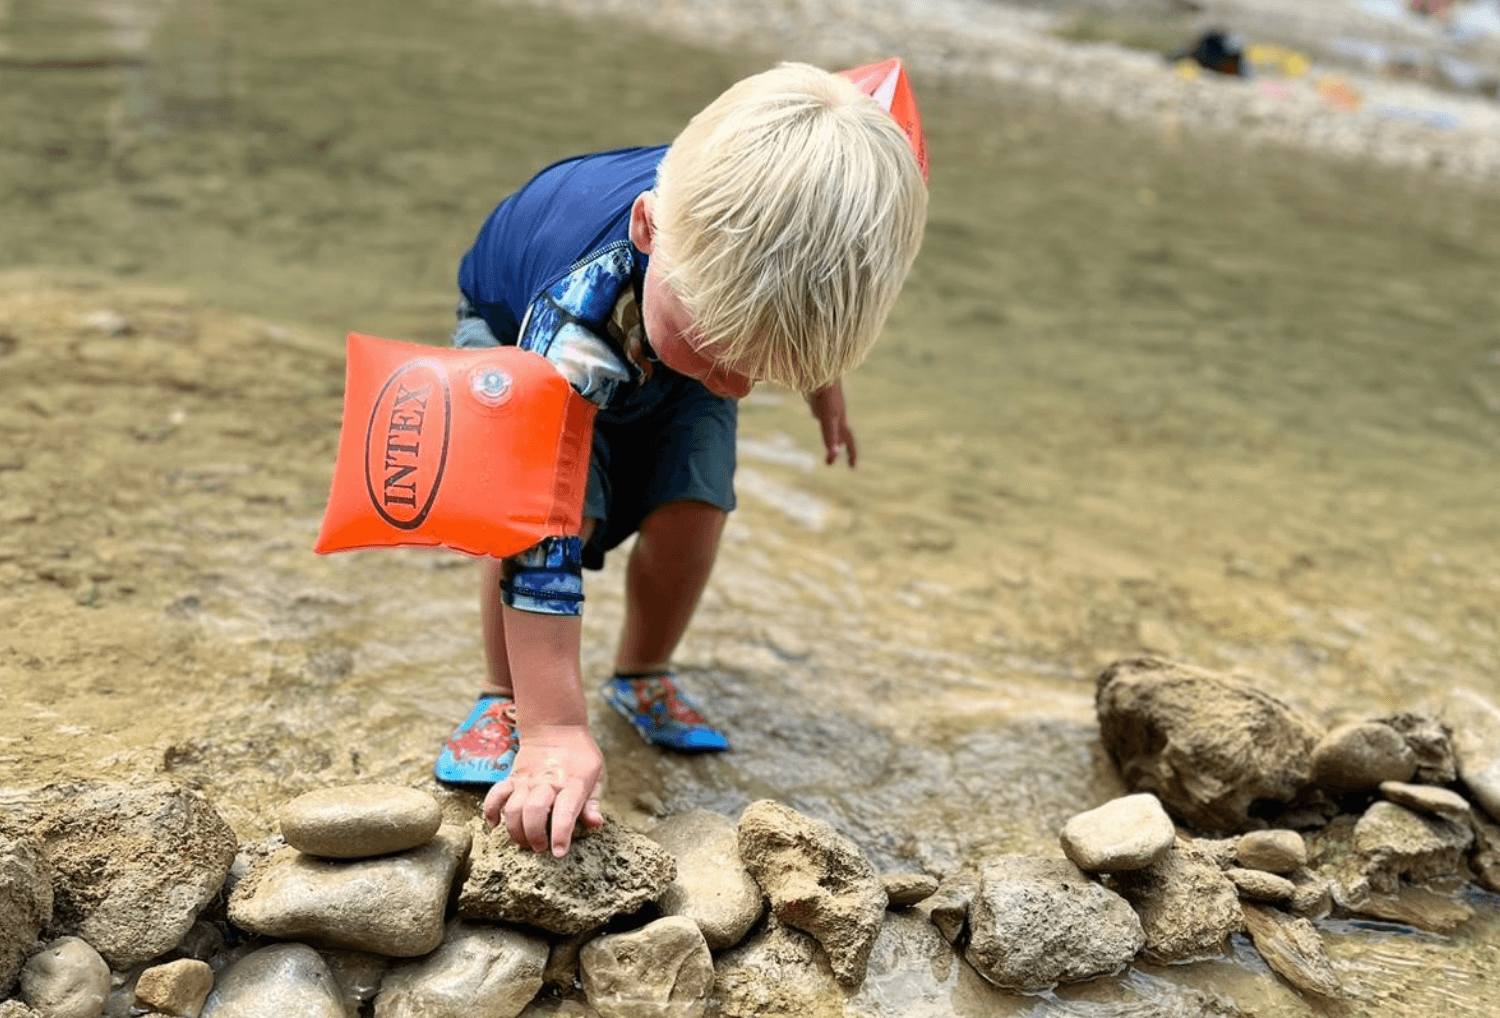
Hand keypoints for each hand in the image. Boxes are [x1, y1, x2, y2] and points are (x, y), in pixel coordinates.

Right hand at [482, 725, 604, 855]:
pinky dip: (491, 810)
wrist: (556, 727)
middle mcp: (548, 782)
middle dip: (534, 836)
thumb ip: (593, 802)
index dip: (561, 835)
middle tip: (540, 848)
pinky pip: (496, 794)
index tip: (558, 853)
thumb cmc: (580, 755)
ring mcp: (528, 779)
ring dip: (516, 830)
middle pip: (534, 811)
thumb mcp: (596, 774)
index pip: (565, 812)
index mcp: (573, 783)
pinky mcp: (513, 777)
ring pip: (514, 807)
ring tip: (524, 842)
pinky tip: (495, 824)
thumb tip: (596, 824)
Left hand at [806, 382, 857, 466]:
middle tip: (829, 463)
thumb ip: (830, 436)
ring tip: (828, 446)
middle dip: (836, 450)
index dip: (852, 454)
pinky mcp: (819, 402)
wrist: (820, 374)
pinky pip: (824, 416)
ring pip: (833, 427)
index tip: (853, 468)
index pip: (849, 441)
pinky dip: (824, 423)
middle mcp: (837, 417)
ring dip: (831, 438)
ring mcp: (829, 409)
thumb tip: (833, 454)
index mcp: (841, 422)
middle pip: (840, 436)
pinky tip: (818, 417)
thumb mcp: (828, 419)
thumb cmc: (825, 397)